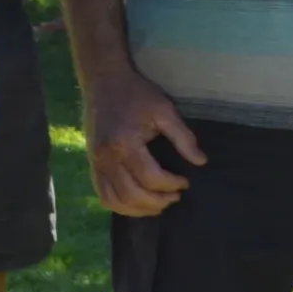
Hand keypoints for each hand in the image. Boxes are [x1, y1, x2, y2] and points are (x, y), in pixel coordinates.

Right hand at [85, 71, 205, 216]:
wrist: (104, 82)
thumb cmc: (137, 94)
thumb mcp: (165, 110)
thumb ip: (184, 138)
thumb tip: (200, 162)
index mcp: (125, 144)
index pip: (150, 178)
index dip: (172, 185)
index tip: (186, 181)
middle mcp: (106, 157)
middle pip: (132, 194)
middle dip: (158, 202)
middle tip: (176, 196)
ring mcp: (96, 163)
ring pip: (115, 200)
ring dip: (139, 209)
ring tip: (158, 204)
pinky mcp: (92, 164)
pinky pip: (102, 194)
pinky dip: (120, 205)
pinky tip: (136, 202)